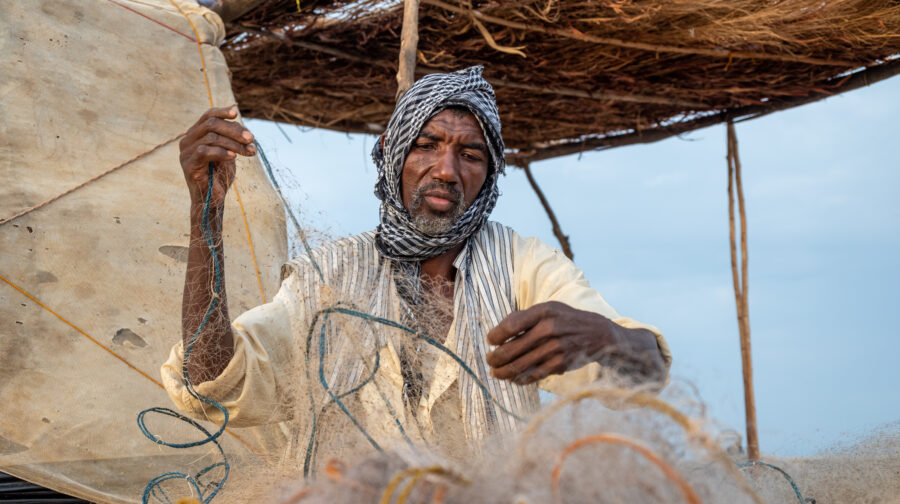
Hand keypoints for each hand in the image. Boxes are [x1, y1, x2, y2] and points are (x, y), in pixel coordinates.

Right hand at [179, 106, 255, 205]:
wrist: (212, 200)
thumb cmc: (220, 175)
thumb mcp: (229, 152)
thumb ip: (232, 139)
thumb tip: (242, 127)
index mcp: (196, 135)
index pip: (207, 116)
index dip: (222, 112)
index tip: (236, 114)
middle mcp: (187, 141)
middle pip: (211, 125)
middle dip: (234, 130)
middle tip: (251, 139)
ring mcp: (186, 153)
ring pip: (211, 138)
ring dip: (234, 143)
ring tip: (249, 151)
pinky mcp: (188, 165)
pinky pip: (204, 152)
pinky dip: (222, 152)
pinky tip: (234, 157)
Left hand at [486, 301, 618, 384]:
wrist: (598, 334)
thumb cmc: (565, 320)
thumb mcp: (548, 309)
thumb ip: (524, 317)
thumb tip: (498, 331)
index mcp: (543, 312)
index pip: (510, 326)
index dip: (495, 336)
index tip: (490, 341)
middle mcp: (549, 330)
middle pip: (511, 349)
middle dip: (494, 358)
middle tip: (489, 360)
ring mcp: (555, 348)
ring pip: (519, 366)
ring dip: (503, 372)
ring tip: (495, 373)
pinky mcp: (560, 364)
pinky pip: (533, 375)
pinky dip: (520, 379)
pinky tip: (513, 378)